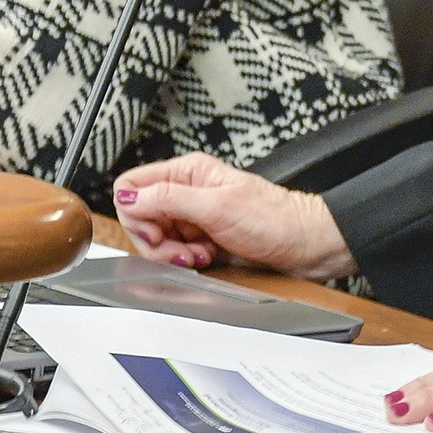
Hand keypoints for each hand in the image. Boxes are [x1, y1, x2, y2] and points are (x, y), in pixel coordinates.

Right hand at [113, 152, 354, 280]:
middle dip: (156, 241)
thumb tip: (128, 196)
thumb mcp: (218, 206)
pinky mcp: (200, 238)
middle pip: (140, 216)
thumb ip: (169, 199)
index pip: (131, 185)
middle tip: (183, 249)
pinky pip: (174, 252)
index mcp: (186, 171)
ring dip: (172, 254)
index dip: (136, 213)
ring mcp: (193, 216)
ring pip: (155, 238)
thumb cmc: (274, 219)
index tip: (156, 231)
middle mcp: (186, 191)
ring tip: (200, 254)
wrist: (304, 245)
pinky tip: (206, 258)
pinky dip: (185, 260)